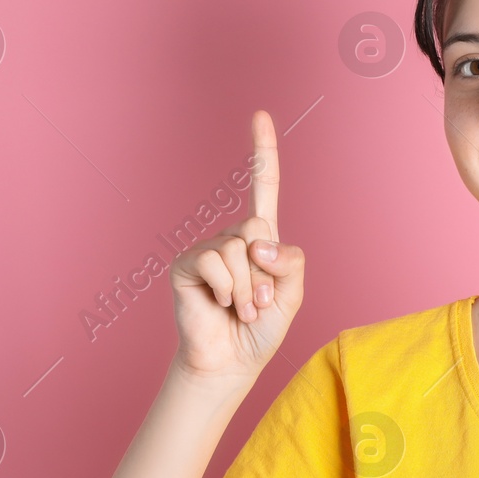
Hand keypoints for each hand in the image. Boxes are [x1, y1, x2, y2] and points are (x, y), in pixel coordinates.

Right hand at [169, 110, 305, 382]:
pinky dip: (226, 288)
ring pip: (238, 249)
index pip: (262, 187)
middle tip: (258, 303)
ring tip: (241, 309)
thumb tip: (254, 239)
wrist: (231, 362)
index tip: (260, 115)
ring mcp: (207, 249)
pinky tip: (220, 303)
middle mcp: (232, 236)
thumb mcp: (292, 293)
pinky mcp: (186, 264)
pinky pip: (214, 262)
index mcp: (260, 238)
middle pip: (258, 228)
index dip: (262, 151)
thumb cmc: (261, 329)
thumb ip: (288, 260)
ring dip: (248, 289)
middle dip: (265, 273)